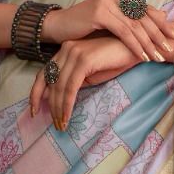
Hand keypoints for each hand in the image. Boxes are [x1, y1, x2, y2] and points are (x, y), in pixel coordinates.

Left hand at [30, 25, 173, 129]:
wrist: (139, 49)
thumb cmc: (118, 60)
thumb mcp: (92, 72)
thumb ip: (76, 80)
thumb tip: (61, 98)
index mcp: (66, 51)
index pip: (45, 73)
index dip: (36, 94)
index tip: (35, 111)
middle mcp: (66, 49)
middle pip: (49, 82)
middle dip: (50, 106)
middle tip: (55, 124)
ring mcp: (74, 53)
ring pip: (59, 87)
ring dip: (59, 109)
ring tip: (62, 125)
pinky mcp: (84, 60)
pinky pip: (70, 87)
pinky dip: (67, 104)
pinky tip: (67, 116)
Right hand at [42, 0, 173, 64]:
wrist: (57, 27)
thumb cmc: (84, 28)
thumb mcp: (109, 23)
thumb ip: (128, 21)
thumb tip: (158, 19)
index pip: (144, 8)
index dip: (160, 22)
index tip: (173, 35)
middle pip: (142, 16)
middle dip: (158, 34)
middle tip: (170, 47)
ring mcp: (107, 2)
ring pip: (134, 26)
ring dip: (149, 43)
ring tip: (158, 56)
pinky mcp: (100, 13)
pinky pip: (123, 31)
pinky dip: (135, 45)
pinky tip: (142, 55)